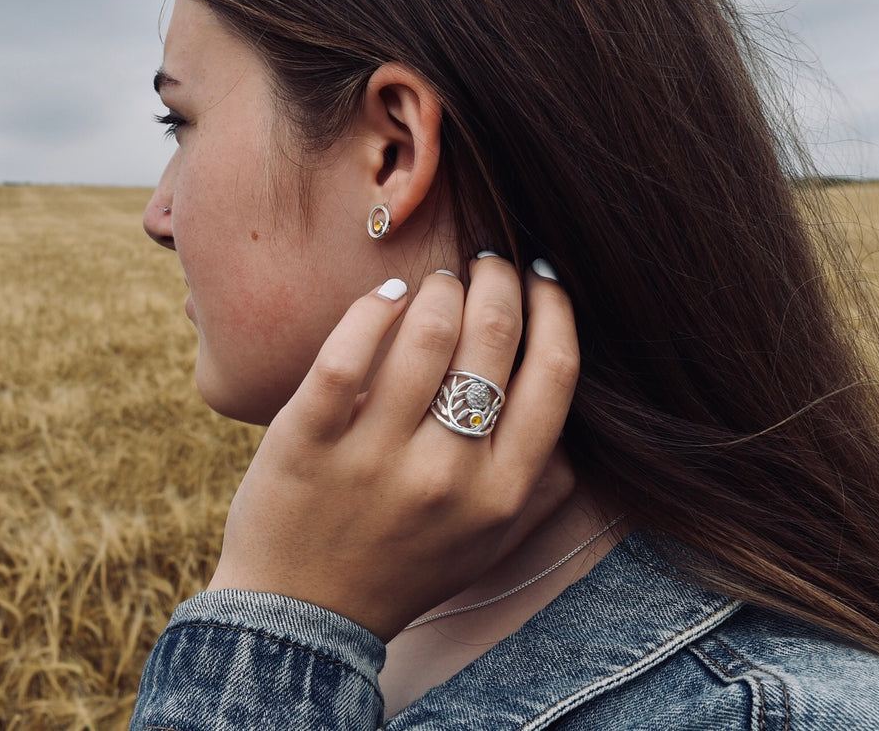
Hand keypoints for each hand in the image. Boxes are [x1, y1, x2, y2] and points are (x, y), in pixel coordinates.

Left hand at [208, 256, 579, 641]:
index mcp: (501, 493)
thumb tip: (573, 415)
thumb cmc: (406, 565)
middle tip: (488, 262)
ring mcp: (374, 456)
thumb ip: (543, 485)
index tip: (542, 275)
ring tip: (440, 282)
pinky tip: (389, 295)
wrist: (304, 615)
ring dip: (442, 287)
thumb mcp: (492, 542)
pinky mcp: (309, 438)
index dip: (555, 307)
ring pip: (428, 332)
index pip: (553, 373)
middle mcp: (447, 474)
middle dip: (498, 279)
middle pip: (493, 337)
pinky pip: (348, 350)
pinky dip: (375, 307)